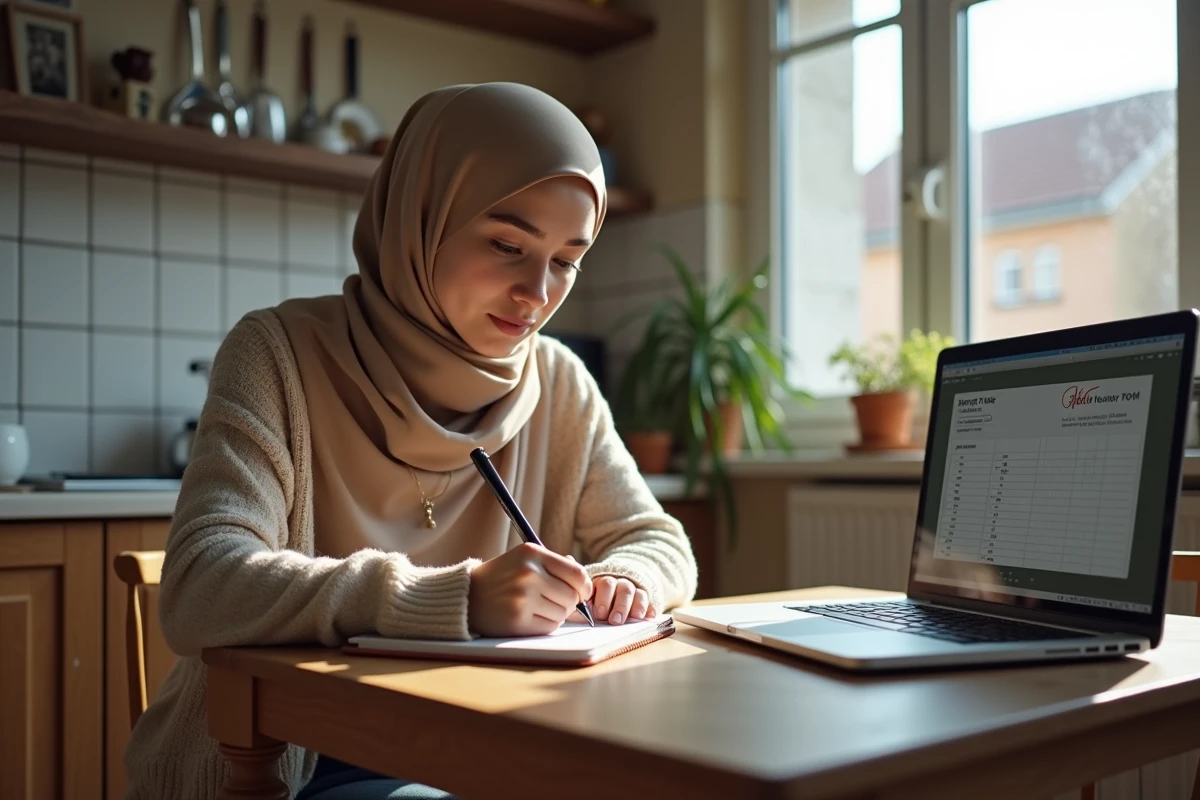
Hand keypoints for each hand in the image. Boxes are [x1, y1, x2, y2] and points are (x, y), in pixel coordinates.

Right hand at [468, 543, 592, 636]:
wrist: (467, 595)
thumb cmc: (503, 577)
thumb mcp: (525, 559)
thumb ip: (556, 565)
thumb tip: (585, 583)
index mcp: (533, 553)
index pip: (577, 573)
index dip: (585, 587)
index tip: (582, 593)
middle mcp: (529, 574)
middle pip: (572, 596)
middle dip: (569, 603)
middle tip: (554, 601)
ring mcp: (522, 597)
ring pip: (562, 613)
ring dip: (556, 614)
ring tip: (537, 607)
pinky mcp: (517, 620)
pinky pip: (549, 627)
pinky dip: (545, 625)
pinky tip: (530, 617)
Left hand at [584, 575, 654, 624]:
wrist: (617, 595)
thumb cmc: (597, 604)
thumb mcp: (587, 602)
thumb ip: (582, 606)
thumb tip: (577, 611)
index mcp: (605, 583)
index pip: (606, 585)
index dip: (604, 599)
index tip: (599, 614)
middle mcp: (622, 584)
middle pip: (624, 589)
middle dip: (620, 606)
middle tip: (615, 621)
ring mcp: (636, 592)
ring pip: (639, 594)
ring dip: (637, 606)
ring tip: (634, 618)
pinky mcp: (647, 602)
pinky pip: (651, 603)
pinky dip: (650, 610)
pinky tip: (649, 617)